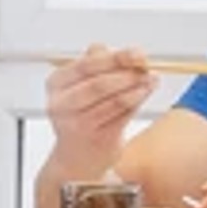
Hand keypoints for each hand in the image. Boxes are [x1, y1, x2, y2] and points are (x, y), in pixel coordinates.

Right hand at [40, 46, 157, 182]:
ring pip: (114, 100)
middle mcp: (62, 105)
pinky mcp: (98, 139)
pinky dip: (137, 102)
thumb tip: (109, 49)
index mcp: (56, 85)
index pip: (86, 66)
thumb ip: (93, 65)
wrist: (75, 158)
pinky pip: (122, 116)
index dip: (114, 58)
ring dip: (137, 87)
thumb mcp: (79, 86)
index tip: (135, 53)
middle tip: (145, 66)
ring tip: (151, 79)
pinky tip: (145, 93)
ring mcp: (79, 124)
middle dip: (127, 73)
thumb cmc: (79, 116)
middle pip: (99, 84)